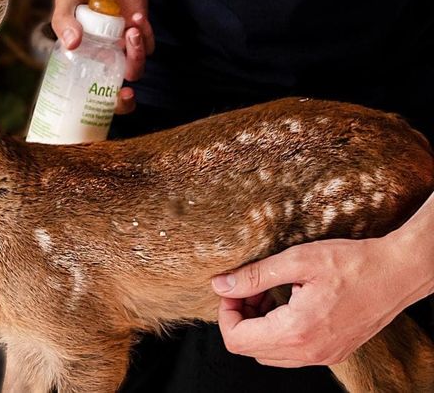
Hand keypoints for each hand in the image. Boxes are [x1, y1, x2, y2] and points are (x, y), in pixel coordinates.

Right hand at [52, 0, 153, 114]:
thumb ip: (63, 19)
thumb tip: (71, 43)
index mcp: (83, 55)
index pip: (92, 91)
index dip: (103, 105)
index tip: (109, 103)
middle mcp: (104, 55)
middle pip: (118, 90)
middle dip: (125, 99)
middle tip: (126, 93)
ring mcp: (123, 45)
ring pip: (135, 67)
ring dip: (136, 55)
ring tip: (131, 31)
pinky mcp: (141, 30)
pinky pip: (148, 44)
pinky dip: (146, 34)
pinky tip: (136, 17)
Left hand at [210, 238, 421, 366]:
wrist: (398, 273)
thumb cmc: (352, 263)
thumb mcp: (297, 260)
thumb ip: (254, 276)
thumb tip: (220, 285)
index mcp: (296, 332)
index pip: (237, 340)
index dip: (226, 312)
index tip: (234, 287)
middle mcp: (309, 353)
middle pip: (250, 349)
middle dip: (241, 316)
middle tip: (252, 286)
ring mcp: (323, 357)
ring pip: (269, 353)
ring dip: (258, 324)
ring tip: (268, 291)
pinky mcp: (332, 352)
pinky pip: (291, 352)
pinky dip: (278, 330)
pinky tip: (288, 302)